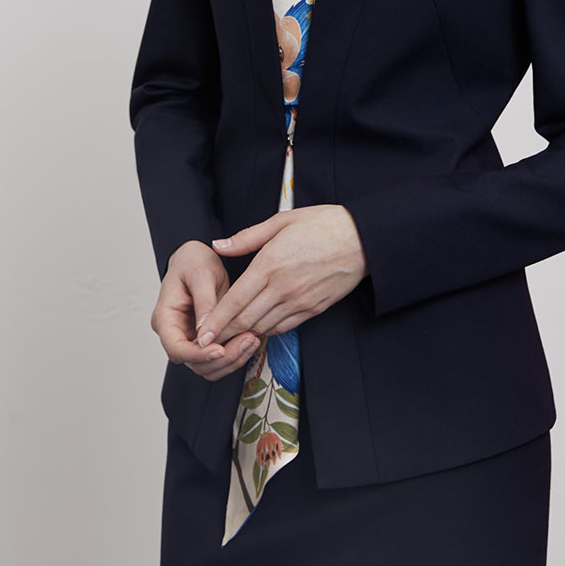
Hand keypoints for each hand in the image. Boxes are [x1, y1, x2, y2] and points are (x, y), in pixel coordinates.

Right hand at [150, 240, 261, 381]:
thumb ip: (203, 300)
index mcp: (165, 318)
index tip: (220, 350)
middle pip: (194, 363)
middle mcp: (175, 334)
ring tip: (254, 340)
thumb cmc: (194, 261)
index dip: (198, 355)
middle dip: (222, 358)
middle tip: (248, 341)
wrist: (198, 258)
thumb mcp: (200, 273)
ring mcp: (190, 339)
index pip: (176, 349)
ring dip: (232, 359)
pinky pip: (219, 357)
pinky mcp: (207, 339)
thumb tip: (205, 330)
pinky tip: (252, 339)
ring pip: (209, 366)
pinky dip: (235, 354)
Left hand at [195, 205, 368, 349]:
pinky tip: (257, 328)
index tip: (201, 335)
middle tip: (207, 344)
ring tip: (227, 339)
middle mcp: (282, 288)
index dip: (216, 322)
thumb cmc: (323, 224)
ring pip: (263, 327)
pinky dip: (266, 330)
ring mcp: (299, 302)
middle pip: (245, 321)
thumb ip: (247, 237)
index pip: (235, 301)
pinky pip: (283, 327)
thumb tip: (218, 245)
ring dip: (244, 335)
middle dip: (224, 335)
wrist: (363, 239)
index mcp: (270, 264)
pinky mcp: (313, 309)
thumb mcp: (282, 221)